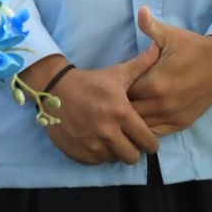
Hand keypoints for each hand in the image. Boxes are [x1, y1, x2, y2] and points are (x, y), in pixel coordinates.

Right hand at [23, 43, 161, 165]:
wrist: (53, 88)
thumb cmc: (90, 82)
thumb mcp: (116, 74)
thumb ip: (141, 66)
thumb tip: (158, 49)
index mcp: (120, 113)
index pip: (148, 142)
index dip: (149, 141)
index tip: (143, 135)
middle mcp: (107, 132)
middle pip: (133, 157)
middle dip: (132, 149)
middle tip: (126, 138)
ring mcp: (91, 144)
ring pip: (114, 159)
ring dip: (114, 151)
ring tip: (108, 137)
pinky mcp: (78, 152)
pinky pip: (97, 161)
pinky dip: (97, 153)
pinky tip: (94, 139)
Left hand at [126, 6, 211, 135]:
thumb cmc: (191, 47)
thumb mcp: (169, 35)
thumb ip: (150, 26)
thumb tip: (140, 9)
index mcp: (154, 83)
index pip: (123, 93)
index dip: (115, 89)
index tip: (111, 83)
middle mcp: (162, 104)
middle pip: (129, 112)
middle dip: (121, 105)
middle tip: (115, 97)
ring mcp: (173, 116)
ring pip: (142, 126)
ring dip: (133, 118)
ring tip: (126, 108)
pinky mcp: (182, 123)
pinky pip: (158, 132)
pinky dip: (147, 127)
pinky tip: (141, 118)